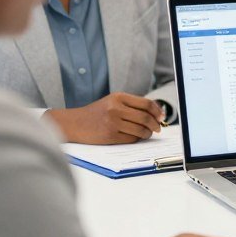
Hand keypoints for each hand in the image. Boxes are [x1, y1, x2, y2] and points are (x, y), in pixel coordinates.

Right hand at [46, 92, 162, 143]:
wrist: (74, 123)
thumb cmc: (97, 113)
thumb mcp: (113, 102)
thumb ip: (132, 105)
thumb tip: (156, 113)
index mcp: (118, 97)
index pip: (146, 104)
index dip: (157, 111)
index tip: (161, 117)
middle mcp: (115, 108)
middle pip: (145, 118)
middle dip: (155, 125)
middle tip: (158, 128)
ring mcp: (112, 122)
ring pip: (140, 130)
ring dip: (147, 133)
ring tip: (147, 133)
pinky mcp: (109, 135)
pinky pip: (131, 139)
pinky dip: (136, 139)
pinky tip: (135, 137)